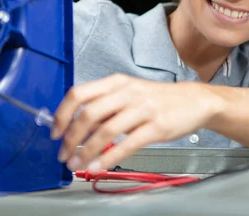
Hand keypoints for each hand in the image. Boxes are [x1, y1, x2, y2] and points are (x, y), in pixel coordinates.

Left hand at [51, 74, 223, 171]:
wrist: (194, 101)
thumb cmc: (158, 98)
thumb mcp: (129, 92)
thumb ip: (105, 105)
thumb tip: (75, 125)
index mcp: (116, 82)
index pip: (79, 93)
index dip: (62, 114)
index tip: (54, 131)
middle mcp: (127, 93)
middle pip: (88, 113)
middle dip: (70, 137)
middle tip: (63, 153)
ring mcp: (142, 109)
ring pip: (105, 130)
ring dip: (86, 151)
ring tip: (76, 164)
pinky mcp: (156, 127)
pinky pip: (126, 145)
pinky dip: (108, 158)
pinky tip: (98, 166)